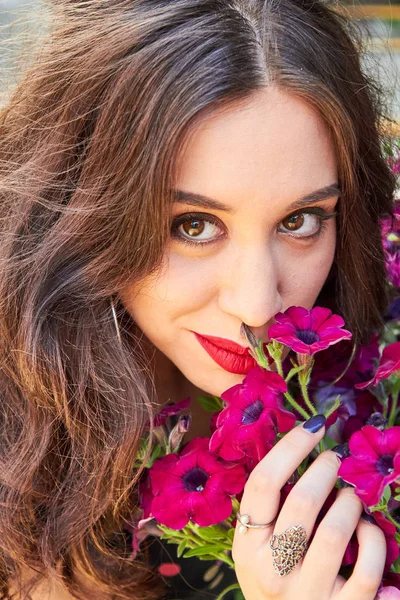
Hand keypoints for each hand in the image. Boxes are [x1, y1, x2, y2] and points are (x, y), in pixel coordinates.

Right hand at [232, 417, 386, 599]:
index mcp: (247, 545)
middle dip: (325, 468)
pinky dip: (374, 539)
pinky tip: (367, 530)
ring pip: (337, 530)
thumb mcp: (255, 546)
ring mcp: (308, 593)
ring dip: (350, 502)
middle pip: (302, 500)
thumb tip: (300, 448)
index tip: (314, 426)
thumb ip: (268, 509)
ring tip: (350, 496)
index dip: (292, 446)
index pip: (263, 482)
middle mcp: (272, 569)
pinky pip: (368, 565)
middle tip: (334, 459)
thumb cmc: (273, 578)